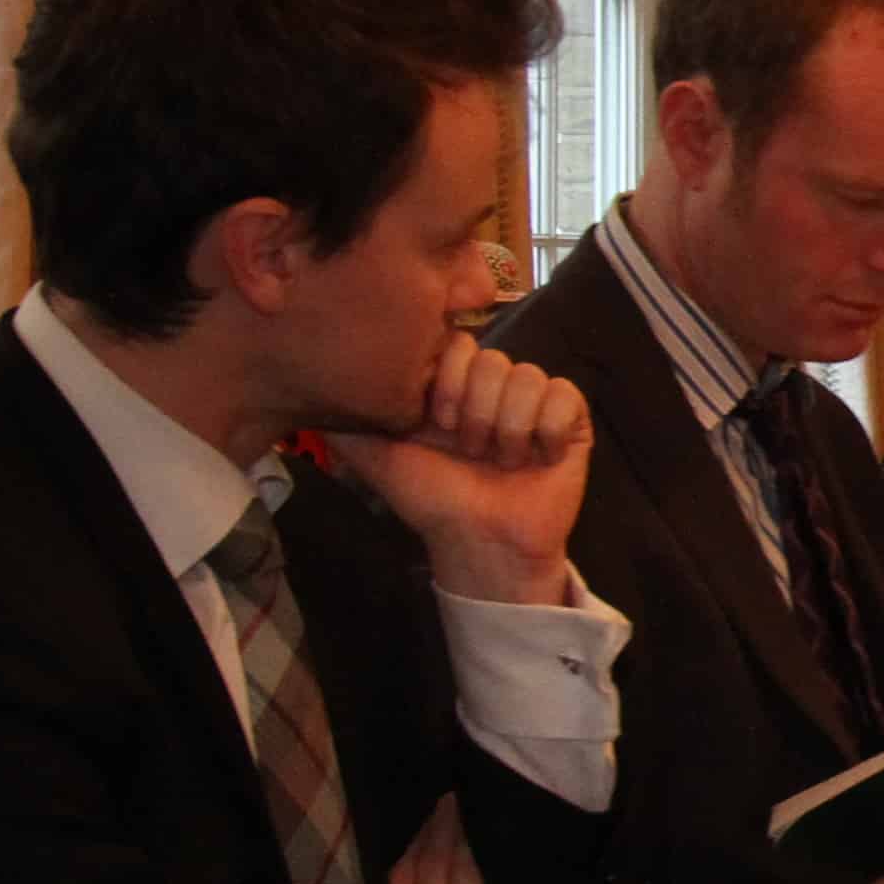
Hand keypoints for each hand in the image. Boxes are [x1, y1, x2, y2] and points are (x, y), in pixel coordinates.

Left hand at [321, 337, 593, 605]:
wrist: (481, 541)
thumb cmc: (431, 499)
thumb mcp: (375, 457)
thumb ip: (347, 419)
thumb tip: (312, 384)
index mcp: (453, 387)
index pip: (457, 342)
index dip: (449, 381)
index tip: (437, 424)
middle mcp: (493, 388)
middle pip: (494, 359)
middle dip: (478, 412)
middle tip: (470, 451)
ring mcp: (534, 401)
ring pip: (528, 377)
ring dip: (509, 429)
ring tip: (503, 462)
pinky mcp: (571, 419)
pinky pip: (565, 396)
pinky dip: (546, 431)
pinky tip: (537, 458)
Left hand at [383, 796, 542, 883]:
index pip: (461, 862)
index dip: (460, 828)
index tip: (468, 799)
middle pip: (425, 864)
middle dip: (435, 830)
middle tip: (450, 802)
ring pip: (404, 881)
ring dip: (416, 849)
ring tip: (433, 826)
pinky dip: (403, 879)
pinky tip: (412, 870)